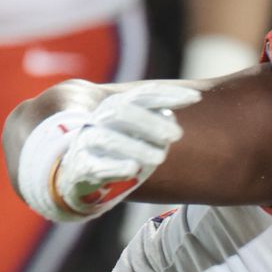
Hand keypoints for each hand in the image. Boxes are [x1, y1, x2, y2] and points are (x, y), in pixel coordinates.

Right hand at [51, 82, 202, 217]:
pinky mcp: (80, 167)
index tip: (196, 98)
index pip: (142, 95)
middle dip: (151, 122)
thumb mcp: (135, 135)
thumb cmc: (113, 154)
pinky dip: (115, 167)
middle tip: (177, 134)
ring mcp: (86, 143)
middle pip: (123, 113)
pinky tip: (133, 169)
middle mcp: (99, 120)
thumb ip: (152, 124)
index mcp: (116, 107)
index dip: (168, 94)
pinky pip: (96, 166)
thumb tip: (170, 115)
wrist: (75, 178)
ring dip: (137, 147)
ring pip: (109, 139)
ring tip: (161, 157)